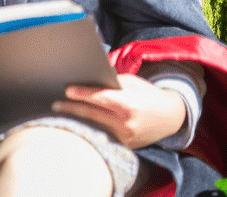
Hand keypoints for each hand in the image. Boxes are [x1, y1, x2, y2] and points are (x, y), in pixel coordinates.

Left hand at [51, 74, 186, 148]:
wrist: (171, 117)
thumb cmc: (148, 95)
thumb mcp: (133, 83)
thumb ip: (112, 83)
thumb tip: (89, 80)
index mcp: (130, 105)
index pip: (101, 99)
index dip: (83, 94)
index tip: (67, 90)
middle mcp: (127, 124)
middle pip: (93, 114)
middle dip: (72, 108)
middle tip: (55, 104)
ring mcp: (126, 137)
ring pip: (95, 126)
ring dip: (78, 119)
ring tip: (61, 112)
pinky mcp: (126, 145)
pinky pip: (104, 135)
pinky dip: (91, 128)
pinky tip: (78, 122)